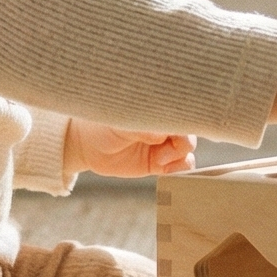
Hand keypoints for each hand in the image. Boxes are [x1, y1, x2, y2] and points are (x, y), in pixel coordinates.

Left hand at [64, 119, 197, 178]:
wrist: (87, 146)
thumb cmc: (102, 125)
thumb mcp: (121, 123)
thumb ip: (142, 128)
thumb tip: (162, 135)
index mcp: (158, 108)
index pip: (181, 112)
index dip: (183, 121)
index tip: (171, 131)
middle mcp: (164, 125)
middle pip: (189, 131)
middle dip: (183, 141)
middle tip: (165, 147)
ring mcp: (164, 144)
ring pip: (187, 150)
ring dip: (178, 156)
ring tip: (158, 159)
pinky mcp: (160, 163)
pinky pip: (181, 166)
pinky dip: (179, 169)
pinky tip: (164, 168)